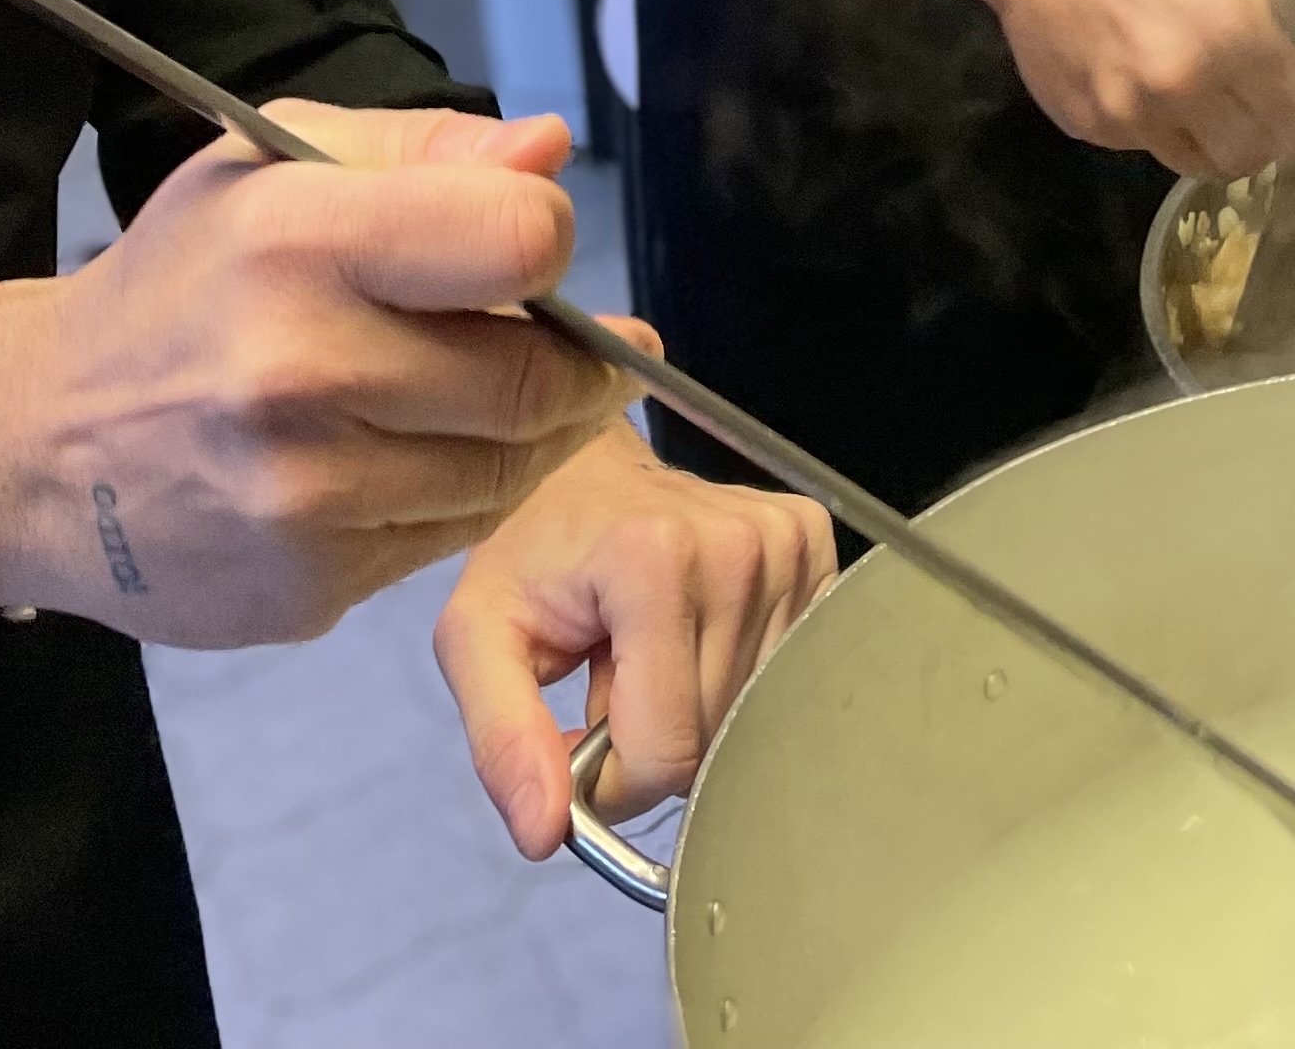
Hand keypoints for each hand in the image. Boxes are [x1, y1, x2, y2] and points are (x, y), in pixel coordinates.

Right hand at [0, 106, 633, 645]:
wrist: (38, 443)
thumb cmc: (178, 281)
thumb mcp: (271, 164)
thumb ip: (423, 149)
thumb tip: (550, 150)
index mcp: (297, 241)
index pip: (515, 244)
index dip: (550, 243)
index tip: (537, 253)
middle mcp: (301, 374)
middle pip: (533, 379)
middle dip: (576, 359)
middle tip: (579, 342)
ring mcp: (304, 499)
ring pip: (505, 471)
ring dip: (531, 433)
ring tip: (502, 392)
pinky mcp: (306, 590)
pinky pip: (446, 540)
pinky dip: (462, 495)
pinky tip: (421, 455)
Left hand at [433, 412, 836, 856]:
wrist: (581, 461)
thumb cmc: (530, 548)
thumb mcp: (477, 638)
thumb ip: (501, 738)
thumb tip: (546, 832)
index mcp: (653, 560)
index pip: (664, 754)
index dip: (612, 777)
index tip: (582, 734)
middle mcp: (739, 546)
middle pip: (712, 741)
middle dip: (652, 740)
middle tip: (613, 678)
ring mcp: (788, 543)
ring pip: (751, 718)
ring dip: (694, 710)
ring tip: (651, 649)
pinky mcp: (816, 545)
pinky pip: (784, 676)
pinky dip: (735, 677)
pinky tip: (699, 633)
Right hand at [964, 0, 1294, 181]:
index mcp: (1241, 29)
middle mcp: (1188, 81)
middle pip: (1257, 157)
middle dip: (1266, 135)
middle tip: (1253, 99)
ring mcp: (1133, 111)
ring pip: (1200, 164)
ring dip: (1211, 137)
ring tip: (1191, 82)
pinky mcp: (1090, 125)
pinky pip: (1145, 146)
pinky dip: (1154, 122)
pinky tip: (1131, 67)